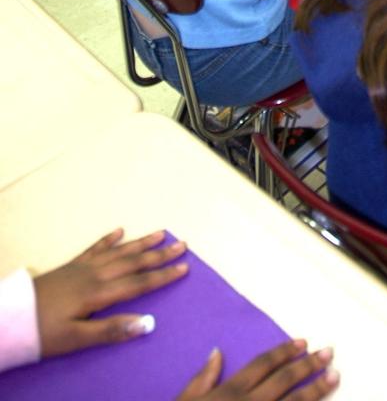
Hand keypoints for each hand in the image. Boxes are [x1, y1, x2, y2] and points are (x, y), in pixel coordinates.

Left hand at [34, 229, 187, 357]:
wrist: (11, 317)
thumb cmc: (44, 332)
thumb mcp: (76, 339)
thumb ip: (112, 330)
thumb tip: (148, 322)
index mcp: (99, 293)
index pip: (138, 283)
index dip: (162, 276)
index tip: (185, 267)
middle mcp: (94, 275)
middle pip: (132, 262)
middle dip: (159, 254)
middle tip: (182, 244)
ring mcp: (81, 268)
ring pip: (118, 252)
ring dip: (140, 243)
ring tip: (161, 233)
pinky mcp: (70, 267)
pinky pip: (94, 249)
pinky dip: (108, 240)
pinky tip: (119, 231)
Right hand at [176, 341, 338, 399]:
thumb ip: (202, 378)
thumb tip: (217, 352)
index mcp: (230, 392)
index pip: (263, 364)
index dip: (284, 351)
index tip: (303, 342)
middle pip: (284, 380)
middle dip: (308, 366)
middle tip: (329, 353)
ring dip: (316, 390)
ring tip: (334, 377)